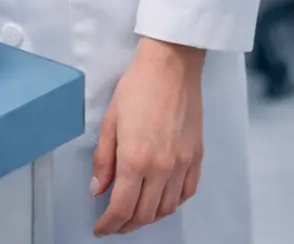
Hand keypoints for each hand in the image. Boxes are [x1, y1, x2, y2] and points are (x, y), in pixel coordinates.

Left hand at [91, 39, 204, 235]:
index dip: (109, 225)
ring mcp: (182, 164)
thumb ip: (103, 159)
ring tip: (135, 213)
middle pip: (144, 214)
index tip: (101, 229)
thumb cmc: (138, 86)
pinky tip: (161, 200)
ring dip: (149, 217)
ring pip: (166, 209)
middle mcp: (161, 168)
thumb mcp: (110, 120)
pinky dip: (172, 204)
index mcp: (135, 159)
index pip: (121, 207)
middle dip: (126, 225)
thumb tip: (97, 189)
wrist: (171, 65)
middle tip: (114, 224)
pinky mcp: (196, 157)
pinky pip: (186, 194)